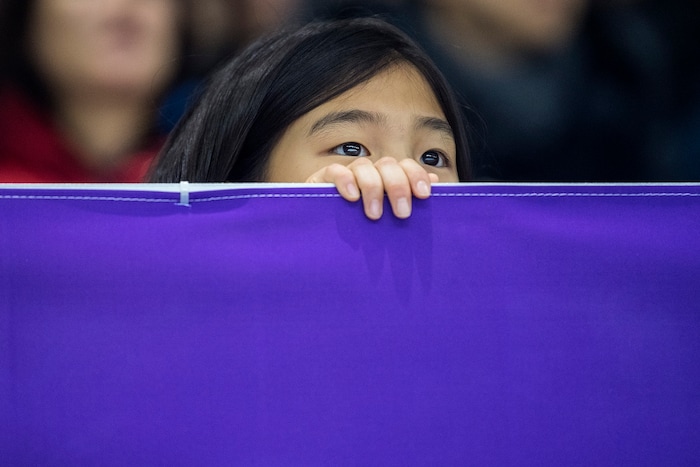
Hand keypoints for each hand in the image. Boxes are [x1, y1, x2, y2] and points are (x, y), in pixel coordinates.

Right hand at [305, 157, 438, 219]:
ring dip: (373, 188)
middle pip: (387, 165)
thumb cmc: (363, 231)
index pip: (405, 166)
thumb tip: (437, 183)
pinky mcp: (321, 180)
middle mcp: (368, 172)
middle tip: (402, 214)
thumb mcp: (390, 220)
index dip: (416, 176)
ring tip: (375, 215)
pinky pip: (334, 171)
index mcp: (386, 178)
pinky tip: (352, 198)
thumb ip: (410, 200)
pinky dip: (345, 181)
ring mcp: (345, 174)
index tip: (424, 195)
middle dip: (397, 186)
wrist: (323, 242)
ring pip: (363, 166)